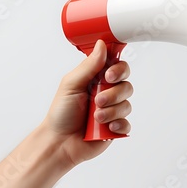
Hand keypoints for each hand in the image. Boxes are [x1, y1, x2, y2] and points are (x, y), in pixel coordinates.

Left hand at [42, 40, 132, 165]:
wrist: (59, 142)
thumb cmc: (61, 113)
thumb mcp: (71, 84)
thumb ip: (89, 66)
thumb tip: (102, 45)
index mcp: (97, 79)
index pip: (117, 66)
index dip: (118, 69)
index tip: (109, 76)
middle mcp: (107, 93)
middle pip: (126, 84)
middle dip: (114, 93)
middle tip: (98, 99)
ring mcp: (113, 110)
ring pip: (127, 104)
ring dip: (111, 111)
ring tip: (95, 117)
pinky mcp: (116, 128)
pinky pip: (127, 123)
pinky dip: (118, 125)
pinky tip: (106, 128)